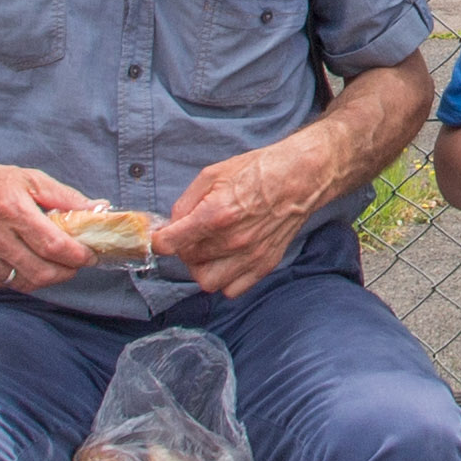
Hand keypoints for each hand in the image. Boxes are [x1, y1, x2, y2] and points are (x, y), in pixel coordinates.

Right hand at [0, 151, 114, 290]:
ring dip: (44, 275)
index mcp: (11, 211)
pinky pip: (4, 283)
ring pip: (25, 282)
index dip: (78, 256)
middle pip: (43, 272)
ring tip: (48, 260)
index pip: (55, 246)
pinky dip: (19, 276)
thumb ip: (64, 197)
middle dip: (66, 272)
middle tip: (74, 262)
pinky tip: (20, 260)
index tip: (90, 255)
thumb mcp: (27, 178)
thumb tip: (97, 209)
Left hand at [155, 129, 343, 296]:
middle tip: (191, 235)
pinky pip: (233, 289)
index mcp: (215, 214)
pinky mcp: (265, 264)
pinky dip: (224, 279)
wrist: (300, 178)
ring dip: (202, 267)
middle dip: (184, 248)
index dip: (160, 241)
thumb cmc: (257, 171)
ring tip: (207, 251)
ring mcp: (250, 255)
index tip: (162, 238)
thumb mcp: (212, 174)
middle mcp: (232, 240)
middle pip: (188, 260)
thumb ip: (186, 202)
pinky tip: (226, 260)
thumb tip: (172, 225)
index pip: (171, 243)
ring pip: (207, 282)